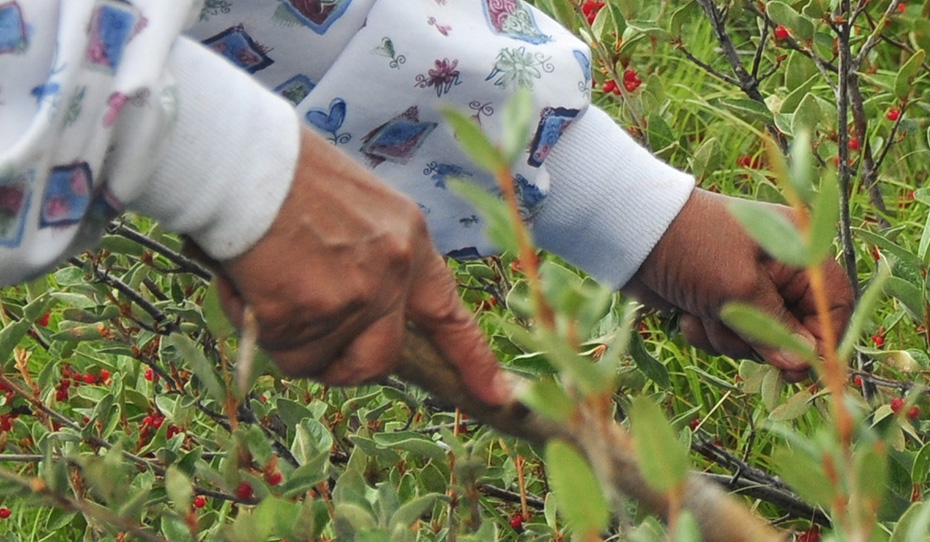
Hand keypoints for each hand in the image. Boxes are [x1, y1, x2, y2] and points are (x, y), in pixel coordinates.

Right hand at [213, 127, 509, 404]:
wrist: (241, 159)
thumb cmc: (288, 174)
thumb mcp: (358, 207)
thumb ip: (371, 259)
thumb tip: (356, 311)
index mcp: (410, 241)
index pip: (448, 312)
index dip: (470, 357)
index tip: (497, 394)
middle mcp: (392, 273)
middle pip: (379, 360)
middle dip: (342, 365)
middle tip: (307, 341)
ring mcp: (352, 297)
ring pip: (318, 359)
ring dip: (289, 338)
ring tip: (265, 282)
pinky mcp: (305, 315)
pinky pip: (280, 351)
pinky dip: (258, 327)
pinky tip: (247, 283)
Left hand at [622, 188, 853, 381]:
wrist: (629, 235)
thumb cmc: (691, 248)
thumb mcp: (738, 288)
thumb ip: (773, 329)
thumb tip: (803, 365)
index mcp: (798, 250)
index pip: (834, 305)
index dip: (820, 340)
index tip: (797, 367)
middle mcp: (778, 269)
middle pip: (793, 330)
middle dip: (756, 337)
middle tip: (726, 320)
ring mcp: (746, 286)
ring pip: (755, 339)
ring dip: (725, 335)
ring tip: (700, 309)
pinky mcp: (716, 302)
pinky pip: (726, 337)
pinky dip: (705, 332)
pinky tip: (685, 313)